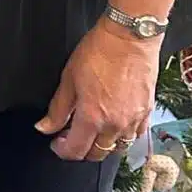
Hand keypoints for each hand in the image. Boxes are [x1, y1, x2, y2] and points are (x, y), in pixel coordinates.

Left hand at [35, 19, 160, 161]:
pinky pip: (135, 135)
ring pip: (117, 148)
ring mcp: (133, 121)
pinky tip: (115, 123)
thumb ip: (57, 108)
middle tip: (72, 135)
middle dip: (81, 149)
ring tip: (94, 129)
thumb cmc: (100, 51)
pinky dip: (123, 135)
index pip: (76, 151)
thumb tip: (45, 127)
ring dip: (103, 144)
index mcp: (92, 118)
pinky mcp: (147, 112)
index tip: (56, 142)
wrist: (130, 37)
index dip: (62, 150)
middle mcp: (114, 125)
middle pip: (97, 154)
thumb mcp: (69, 77)